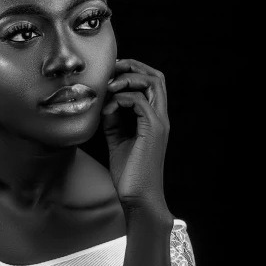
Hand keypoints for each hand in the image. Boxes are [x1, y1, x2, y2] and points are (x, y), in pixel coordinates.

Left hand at [101, 58, 170, 213]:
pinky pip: (139, 101)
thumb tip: (104, 101)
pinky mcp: (152, 130)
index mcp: (154, 118)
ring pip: (153, 82)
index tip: (111, 72)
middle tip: (111, 69)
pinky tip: (107, 109)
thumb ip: (114, 120)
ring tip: (109, 86)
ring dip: (128, 78)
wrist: (138, 198)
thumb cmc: (129, 173)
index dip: (133, 71)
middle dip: (133, 66)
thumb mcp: (117, 139)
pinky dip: (121, 99)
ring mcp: (159, 123)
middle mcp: (161, 117)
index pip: (152, 83)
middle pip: (157, 77)